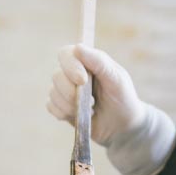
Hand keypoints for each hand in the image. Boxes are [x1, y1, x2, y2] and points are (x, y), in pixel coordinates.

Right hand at [48, 44, 175, 174]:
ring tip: (91, 110)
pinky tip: (79, 116)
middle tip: (92, 102)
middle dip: (71, 92)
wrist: (123, 127)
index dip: (70, 67)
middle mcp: (72, 73)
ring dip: (70, 105)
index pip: (65, 54)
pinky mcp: (62, 107)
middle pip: (57, 76)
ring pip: (53, 93)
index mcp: (86, 61)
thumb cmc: (123, 99)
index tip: (83, 81)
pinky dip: (64, 113)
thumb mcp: (117, 80)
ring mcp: (65, 90)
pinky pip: (51, 107)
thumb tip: (78, 47)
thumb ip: (100, 62)